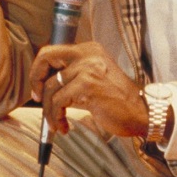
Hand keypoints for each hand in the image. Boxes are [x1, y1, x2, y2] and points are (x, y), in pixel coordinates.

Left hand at [29, 41, 147, 137]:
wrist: (142, 113)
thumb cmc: (117, 101)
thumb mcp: (93, 79)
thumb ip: (71, 77)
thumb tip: (41, 86)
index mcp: (89, 50)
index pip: (51, 52)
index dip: (39, 70)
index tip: (38, 89)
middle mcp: (88, 54)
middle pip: (45, 57)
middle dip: (35, 80)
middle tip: (37, 100)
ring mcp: (88, 68)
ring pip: (50, 87)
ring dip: (49, 110)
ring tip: (56, 123)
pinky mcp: (88, 85)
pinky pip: (58, 101)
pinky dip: (56, 117)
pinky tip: (64, 127)